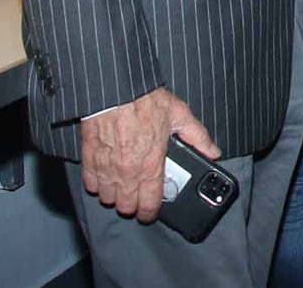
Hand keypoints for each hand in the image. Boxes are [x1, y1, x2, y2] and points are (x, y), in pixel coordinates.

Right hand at [78, 87, 219, 221]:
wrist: (116, 90)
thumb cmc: (145, 101)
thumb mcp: (179, 116)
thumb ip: (198, 137)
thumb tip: (213, 152)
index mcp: (150, 165)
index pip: (149, 205)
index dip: (150, 213)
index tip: (150, 212)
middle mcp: (127, 173)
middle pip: (126, 207)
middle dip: (132, 205)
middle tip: (137, 196)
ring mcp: (106, 168)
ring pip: (107, 198)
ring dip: (114, 195)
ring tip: (122, 186)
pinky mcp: (89, 160)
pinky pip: (90, 184)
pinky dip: (97, 184)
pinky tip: (104, 176)